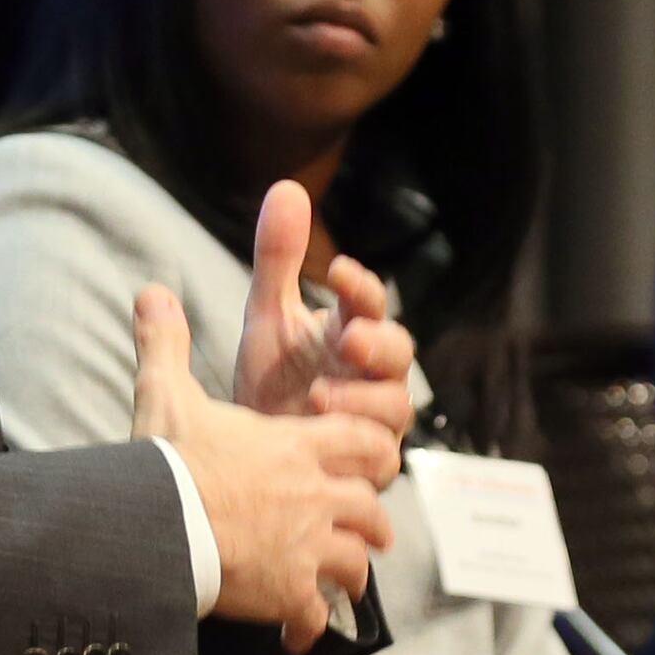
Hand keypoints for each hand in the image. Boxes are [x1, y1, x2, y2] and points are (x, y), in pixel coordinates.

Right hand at [133, 284, 394, 651]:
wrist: (156, 526)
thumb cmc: (165, 460)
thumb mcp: (166, 393)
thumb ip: (167, 343)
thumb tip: (152, 293)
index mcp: (295, 447)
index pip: (363, 441)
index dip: (372, 450)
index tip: (369, 462)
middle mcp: (314, 495)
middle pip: (370, 506)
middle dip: (369, 519)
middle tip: (367, 530)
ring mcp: (306, 547)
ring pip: (356, 561)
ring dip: (351, 571)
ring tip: (343, 583)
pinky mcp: (288, 592)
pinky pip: (317, 613)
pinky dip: (311, 624)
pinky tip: (300, 635)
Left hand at [232, 182, 417, 449]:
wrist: (254, 460)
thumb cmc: (273, 383)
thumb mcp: (268, 318)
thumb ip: (279, 259)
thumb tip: (288, 186)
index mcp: (352, 334)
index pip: (370, 303)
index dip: (362, 287)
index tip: (339, 272)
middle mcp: (372, 376)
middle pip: (399, 354)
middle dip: (379, 344)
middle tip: (349, 339)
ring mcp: (374, 422)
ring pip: (397, 409)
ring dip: (365, 400)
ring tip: (320, 396)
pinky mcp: (367, 467)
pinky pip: (382, 460)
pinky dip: (360, 451)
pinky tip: (326, 442)